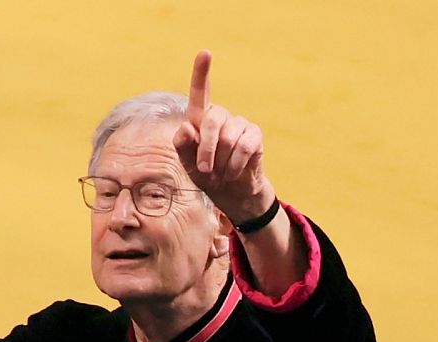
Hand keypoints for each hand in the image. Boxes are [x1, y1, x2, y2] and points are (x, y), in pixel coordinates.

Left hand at [173, 50, 275, 224]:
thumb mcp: (187, 164)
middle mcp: (220, 116)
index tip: (205, 53)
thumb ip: (183, 146)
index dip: (201, 72)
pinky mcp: (254, 135)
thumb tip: (187, 127)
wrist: (230, 192)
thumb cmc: (205, 175)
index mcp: (200, 119)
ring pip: (228, 137)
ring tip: (221, 172)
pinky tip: (233, 172)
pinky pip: (244, 147)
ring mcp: (239, 123)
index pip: (200, 93)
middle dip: (206, 149)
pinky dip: (235, 165)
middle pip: (211, 121)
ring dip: (221, 162)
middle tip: (204, 170)